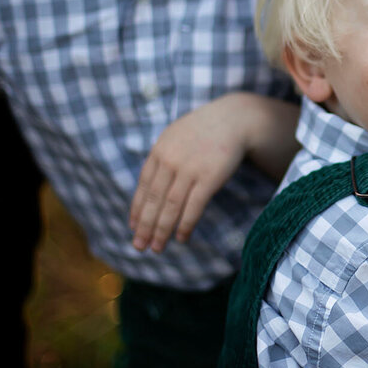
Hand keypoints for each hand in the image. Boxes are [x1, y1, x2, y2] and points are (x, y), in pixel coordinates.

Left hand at [129, 93, 298, 251]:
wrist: (234, 119)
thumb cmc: (204, 130)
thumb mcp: (175, 137)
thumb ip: (162, 158)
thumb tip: (150, 186)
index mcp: (159, 151)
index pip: (143, 187)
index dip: (137, 210)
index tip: (134, 228)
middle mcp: (170, 161)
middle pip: (154, 200)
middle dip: (145, 226)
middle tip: (139, 246)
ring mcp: (190, 169)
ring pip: (170, 206)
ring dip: (162, 230)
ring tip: (157, 248)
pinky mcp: (209, 177)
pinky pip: (194, 206)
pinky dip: (186, 224)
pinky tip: (181, 237)